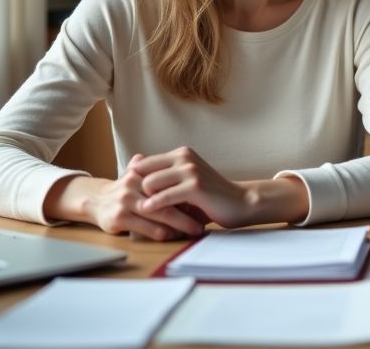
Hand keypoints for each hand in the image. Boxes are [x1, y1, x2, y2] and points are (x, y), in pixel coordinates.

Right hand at [45, 168, 207, 240]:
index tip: (206, 201)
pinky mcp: (119, 217)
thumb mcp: (139, 175)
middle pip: (168, 198)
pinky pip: (147, 227)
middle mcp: (132, 184)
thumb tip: (187, 163)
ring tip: (195, 229)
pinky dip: (164, 232)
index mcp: (140, 172)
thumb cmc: (126, 190)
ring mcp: (125, 201)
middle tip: (205, 220)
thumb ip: (158, 170)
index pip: (169, 181)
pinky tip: (175, 236)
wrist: (95, 200)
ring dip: (180, 224)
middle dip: (189, 211)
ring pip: (160, 214)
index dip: (188, 192)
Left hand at [130, 147, 309, 228]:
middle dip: (136, 191)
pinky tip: (148, 214)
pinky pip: (163, 197)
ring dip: (144, 200)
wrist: (242, 203)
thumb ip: (165, 182)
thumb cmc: (212, 198)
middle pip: (142, 172)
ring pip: (150, 183)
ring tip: (141, 215)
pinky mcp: (194, 186)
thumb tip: (134, 186)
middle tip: (132, 207)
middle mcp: (184, 157)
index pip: (143, 163)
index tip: (128, 196)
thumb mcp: (185, 185)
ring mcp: (190, 170)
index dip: (134, 181)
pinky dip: (154, 207)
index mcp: (181, 154)